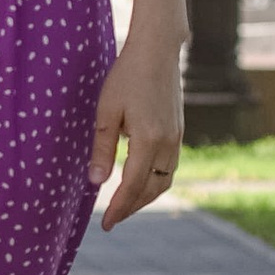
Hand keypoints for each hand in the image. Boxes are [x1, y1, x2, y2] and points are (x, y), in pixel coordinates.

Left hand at [90, 21, 182, 228]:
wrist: (157, 51)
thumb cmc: (126, 76)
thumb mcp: (106, 112)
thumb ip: (102, 149)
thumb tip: (96, 183)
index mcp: (149, 140)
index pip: (132, 185)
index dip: (118, 207)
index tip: (105, 224)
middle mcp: (168, 143)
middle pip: (152, 189)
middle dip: (132, 207)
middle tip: (112, 220)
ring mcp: (177, 138)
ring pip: (164, 181)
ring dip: (145, 197)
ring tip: (124, 205)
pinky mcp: (178, 132)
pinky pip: (169, 168)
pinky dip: (155, 182)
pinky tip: (139, 182)